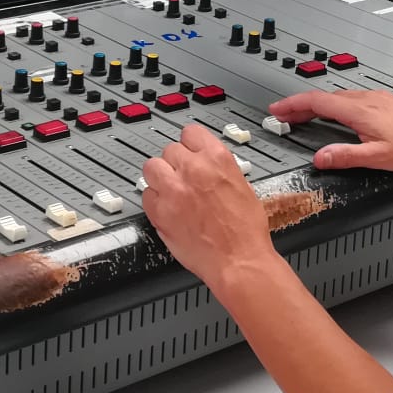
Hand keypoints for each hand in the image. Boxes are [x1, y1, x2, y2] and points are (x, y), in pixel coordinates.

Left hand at [140, 123, 276, 291]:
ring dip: (160, 177)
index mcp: (217, 159)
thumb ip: (219, 169)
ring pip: (152, 168)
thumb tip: (206, 164)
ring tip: (171, 191)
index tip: (189, 151)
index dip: (189, 143)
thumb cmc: (246, 231)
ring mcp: (173, 190)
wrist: (239, 260)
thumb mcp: (242, 185)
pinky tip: (168, 209)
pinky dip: (154, 201)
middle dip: (176, 163)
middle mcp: (193, 170)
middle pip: (169, 150)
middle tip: (182, 178)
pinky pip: (146, 195)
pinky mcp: (160, 212)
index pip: (191, 132)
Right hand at [269, 90, 392, 178]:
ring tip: (305, 117)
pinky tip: (337, 116)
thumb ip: (345, 156)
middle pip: (325, 97)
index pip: (317, 101)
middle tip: (284, 116)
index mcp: (360, 110)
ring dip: (317, 106)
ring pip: (339, 97)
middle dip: (300, 106)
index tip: (277, 110)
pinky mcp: (385, 103)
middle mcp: (367, 99)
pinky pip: (351, 99)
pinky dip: (334, 105)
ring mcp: (377, 99)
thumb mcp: (377, 158)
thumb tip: (320, 158)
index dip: (293, 105)